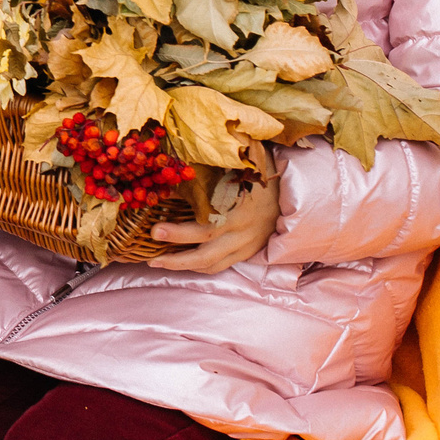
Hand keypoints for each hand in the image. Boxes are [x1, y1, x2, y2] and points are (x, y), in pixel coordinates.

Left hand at [148, 155, 280, 273]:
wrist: (288, 192)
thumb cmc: (256, 176)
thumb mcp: (232, 172)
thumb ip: (206, 177)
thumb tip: (171, 177)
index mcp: (237, 210)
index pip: (204, 225)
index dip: (178, 232)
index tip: (154, 229)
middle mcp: (241, 231)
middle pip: (205, 249)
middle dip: (176, 253)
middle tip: (151, 253)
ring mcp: (245, 245)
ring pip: (211, 263)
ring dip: (183, 265)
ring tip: (157, 262)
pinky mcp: (248, 252)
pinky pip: (221, 265)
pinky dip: (200, 266)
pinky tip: (181, 263)